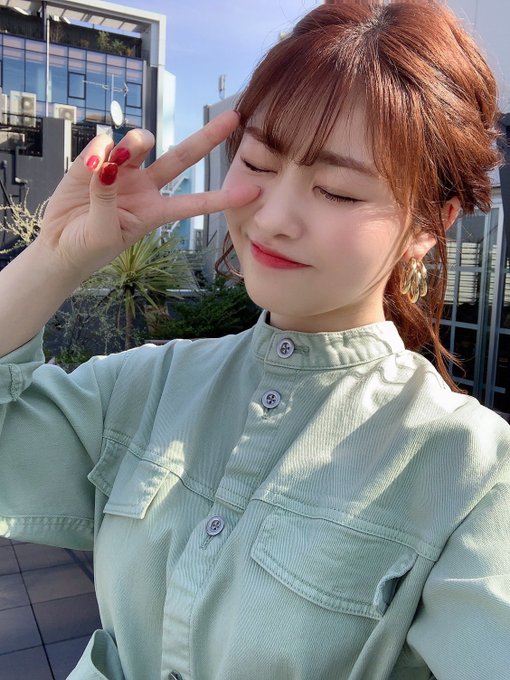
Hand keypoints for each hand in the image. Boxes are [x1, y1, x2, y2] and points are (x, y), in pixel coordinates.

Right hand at [38, 110, 258, 276]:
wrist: (58, 244)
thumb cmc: (87, 248)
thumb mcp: (102, 234)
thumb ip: (106, 199)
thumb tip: (107, 162)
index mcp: (156, 212)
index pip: (195, 203)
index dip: (222, 198)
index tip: (253, 191)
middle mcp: (146, 187)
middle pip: (183, 157)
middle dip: (208, 137)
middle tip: (234, 118)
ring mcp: (123, 170)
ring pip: (141, 141)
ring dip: (134, 143)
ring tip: (111, 162)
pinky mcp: (97, 160)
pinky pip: (104, 143)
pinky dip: (96, 152)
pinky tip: (87, 169)